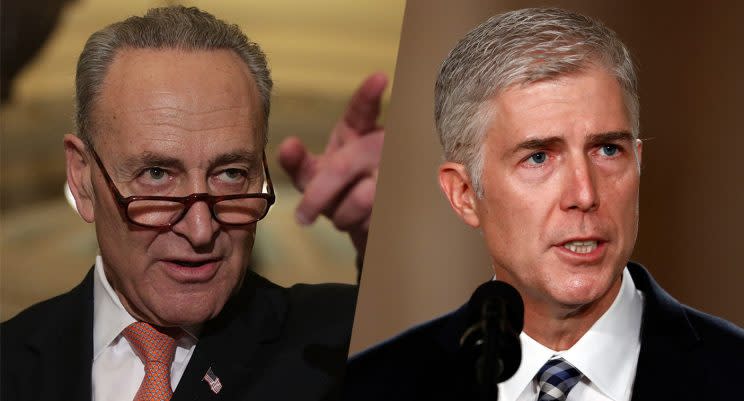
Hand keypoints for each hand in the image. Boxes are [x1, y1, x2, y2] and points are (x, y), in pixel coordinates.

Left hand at [278, 73, 386, 263]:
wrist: (368, 219)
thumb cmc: (337, 186)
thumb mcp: (313, 172)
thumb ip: (297, 161)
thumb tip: (288, 145)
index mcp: (358, 131)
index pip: (363, 109)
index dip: (369, 94)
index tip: (379, 77)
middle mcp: (380, 147)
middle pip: (344, 167)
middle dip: (317, 196)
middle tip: (302, 217)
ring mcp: (395, 174)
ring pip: (361, 198)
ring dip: (340, 215)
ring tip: (340, 216)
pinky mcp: (403, 200)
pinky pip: (373, 218)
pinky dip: (357, 226)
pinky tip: (360, 223)